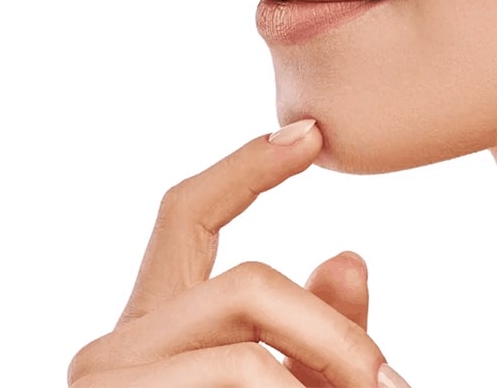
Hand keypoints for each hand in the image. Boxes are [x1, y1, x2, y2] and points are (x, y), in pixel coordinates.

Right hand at [67, 119, 411, 387]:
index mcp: (151, 329)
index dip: (248, 167)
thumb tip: (350, 257)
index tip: (312, 134)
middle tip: (390, 386)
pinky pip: (244, 386)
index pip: (187, 215)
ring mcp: (107, 387)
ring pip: (250, 353)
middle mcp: (112, 350)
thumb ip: (313, 338)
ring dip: (325, 381)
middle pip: (250, 284)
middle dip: (336, 333)